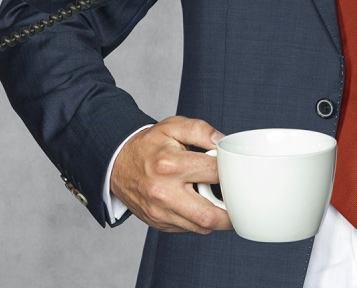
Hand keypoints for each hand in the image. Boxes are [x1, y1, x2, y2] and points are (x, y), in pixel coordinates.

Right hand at [109, 116, 231, 232]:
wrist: (117, 164)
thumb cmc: (148, 146)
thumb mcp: (172, 126)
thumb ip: (200, 130)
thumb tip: (222, 141)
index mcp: (169, 165)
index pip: (214, 173)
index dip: (230, 171)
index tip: (234, 170)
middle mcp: (163, 192)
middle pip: (209, 214)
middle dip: (231, 213)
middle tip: (239, 201)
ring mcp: (159, 212)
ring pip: (201, 227)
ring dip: (217, 218)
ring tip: (218, 201)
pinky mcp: (158, 223)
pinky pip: (188, 228)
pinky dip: (199, 220)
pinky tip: (199, 204)